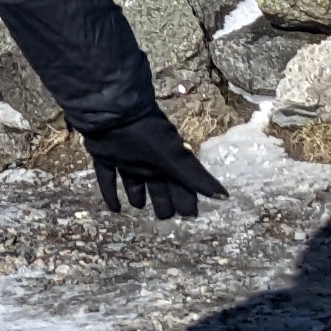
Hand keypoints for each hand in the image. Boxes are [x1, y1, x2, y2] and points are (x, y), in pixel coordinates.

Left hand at [77, 109, 228, 220]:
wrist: (114, 113)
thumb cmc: (148, 135)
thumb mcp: (174, 158)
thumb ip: (196, 177)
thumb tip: (225, 196)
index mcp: (167, 159)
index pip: (179, 182)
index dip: (185, 198)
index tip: (191, 215)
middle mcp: (148, 159)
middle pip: (158, 184)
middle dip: (164, 200)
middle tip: (167, 217)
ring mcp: (126, 158)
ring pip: (134, 181)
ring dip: (137, 195)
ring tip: (140, 208)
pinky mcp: (105, 156)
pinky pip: (108, 177)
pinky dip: (110, 193)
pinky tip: (114, 209)